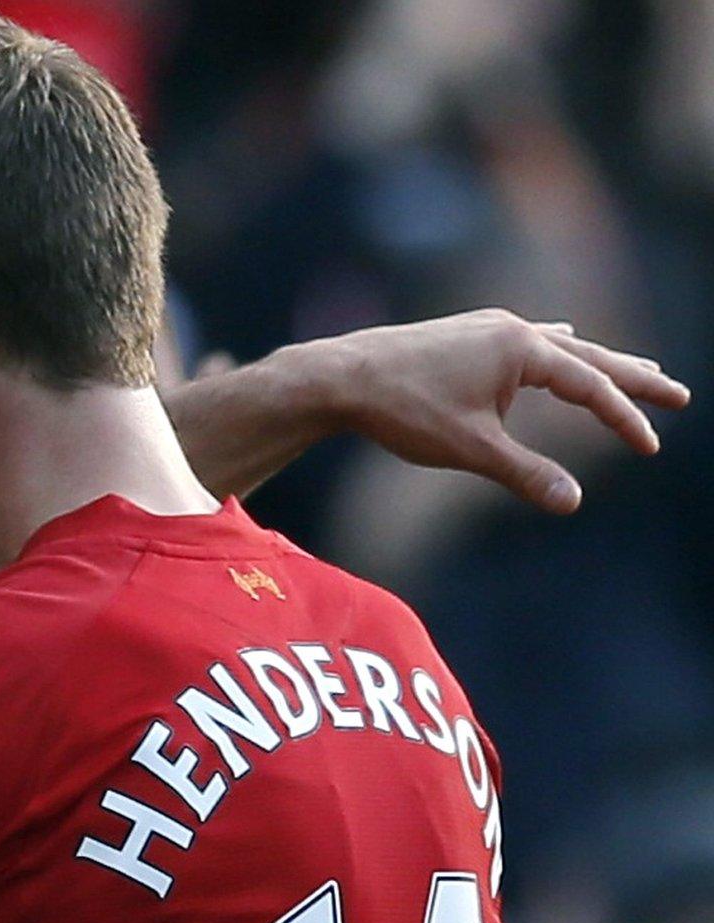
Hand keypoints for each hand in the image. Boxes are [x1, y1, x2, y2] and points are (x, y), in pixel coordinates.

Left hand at [287, 309, 689, 513]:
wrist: (337, 378)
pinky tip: (562, 341)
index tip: (650, 447)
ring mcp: (486, 327)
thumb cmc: (402, 409)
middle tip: (680, 394)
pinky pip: (526, 340)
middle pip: (588, 357)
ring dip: (598, 362)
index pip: (591, 386)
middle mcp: (511, 328)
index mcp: (522, 348)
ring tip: (638, 371)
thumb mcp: (470, 449)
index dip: (624, 419)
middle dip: (634, 379)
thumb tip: (573, 502)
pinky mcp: (464, 334)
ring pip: (559, 346)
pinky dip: (555, 348)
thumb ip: (524, 473)